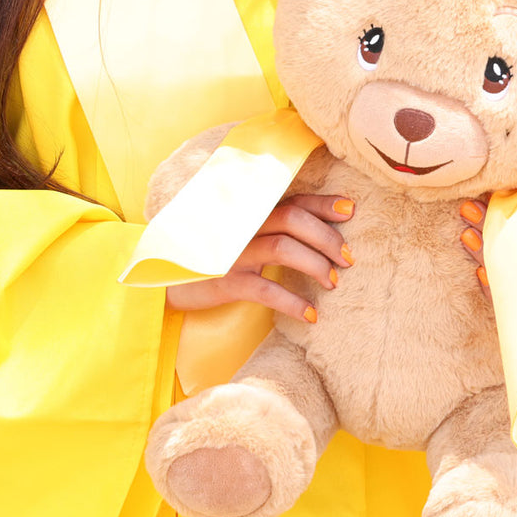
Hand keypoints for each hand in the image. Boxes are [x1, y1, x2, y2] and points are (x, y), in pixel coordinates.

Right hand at [165, 194, 353, 322]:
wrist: (165, 281)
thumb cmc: (212, 259)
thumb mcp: (240, 239)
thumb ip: (269, 231)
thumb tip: (314, 236)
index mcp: (250, 214)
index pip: (292, 201)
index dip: (323, 204)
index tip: (351, 210)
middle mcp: (243, 227)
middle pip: (293, 219)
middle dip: (327, 237)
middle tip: (349, 259)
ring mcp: (234, 252)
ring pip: (284, 248)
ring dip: (315, 264)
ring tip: (333, 283)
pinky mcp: (226, 281)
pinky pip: (267, 289)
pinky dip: (293, 302)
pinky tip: (311, 316)